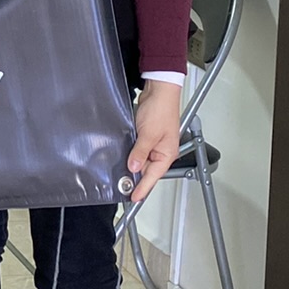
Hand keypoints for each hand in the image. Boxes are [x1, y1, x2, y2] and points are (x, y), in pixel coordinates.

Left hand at [126, 79, 183, 202]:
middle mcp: (162, 151)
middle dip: (136, 177)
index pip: (153, 176)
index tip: (133, 198)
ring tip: (121, 175)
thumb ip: (140, 152)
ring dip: (133, 165)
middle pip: (147, 170)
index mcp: (167, 154)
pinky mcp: (146, 136)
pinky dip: (132, 155)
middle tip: (122, 187)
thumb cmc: (161, 109)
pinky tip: (124, 157)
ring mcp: (154, 144)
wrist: (158, 90)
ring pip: (142, 161)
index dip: (142, 188)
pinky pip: (139, 151)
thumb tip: (133, 167)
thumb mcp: (148, 134)